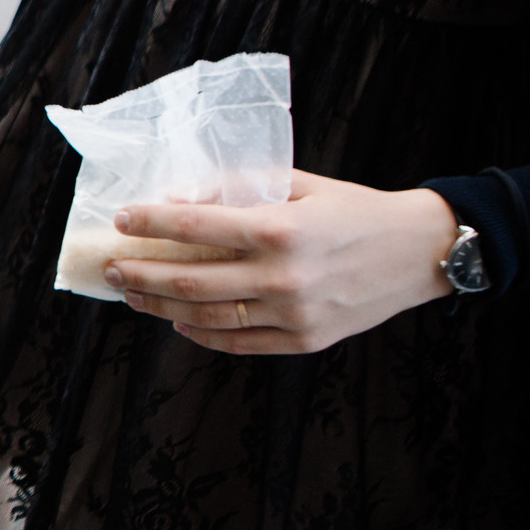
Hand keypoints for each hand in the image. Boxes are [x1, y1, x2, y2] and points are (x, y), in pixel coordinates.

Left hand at [108, 172, 458, 354]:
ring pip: (206, 316)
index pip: (194, 227)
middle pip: (189, 280)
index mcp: (280, 230)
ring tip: (132, 294)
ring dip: (160, 306)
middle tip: (110, 265)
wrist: (418, 251)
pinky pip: (239, 343)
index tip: (122, 219)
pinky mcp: (304, 340)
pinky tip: (179, 321)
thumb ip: (242, 190)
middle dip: (139, 273)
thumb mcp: (302, 186)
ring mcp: (293, 313)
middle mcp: (282, 276)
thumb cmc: (356, 211)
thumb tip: (181, 197)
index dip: (150, 223)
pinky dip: (201, 333)